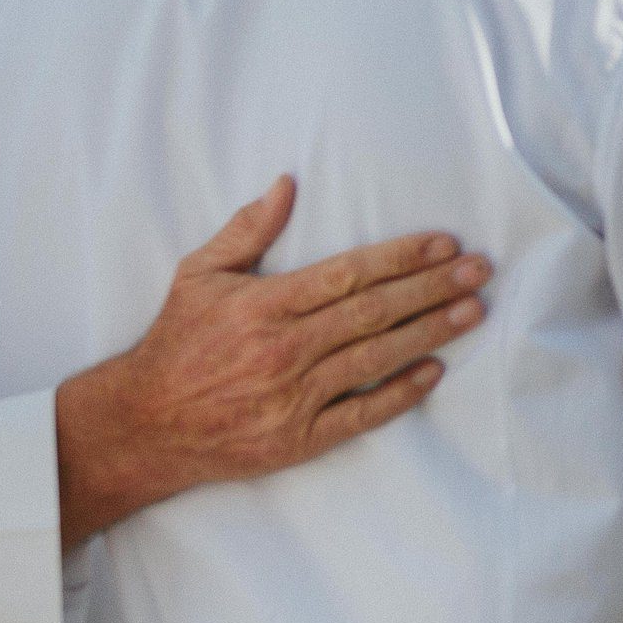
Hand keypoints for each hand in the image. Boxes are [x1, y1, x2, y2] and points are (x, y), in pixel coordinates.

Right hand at [55, 176, 490, 544]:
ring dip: (429, 333)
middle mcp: (283, 349)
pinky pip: (361, 415)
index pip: (349, 274)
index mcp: (263, 304)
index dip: (402, 257)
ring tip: (472, 312)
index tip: (444, 244)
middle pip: (373, 313)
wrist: (143, 423)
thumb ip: (246, 229)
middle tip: (479, 270)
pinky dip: (400, 394)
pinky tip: (434, 372)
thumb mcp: (199, 274)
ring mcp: (293, 397)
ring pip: (375, 359)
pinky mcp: (298, 439)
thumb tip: (286, 183)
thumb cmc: (176, 342)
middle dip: (432, 288)